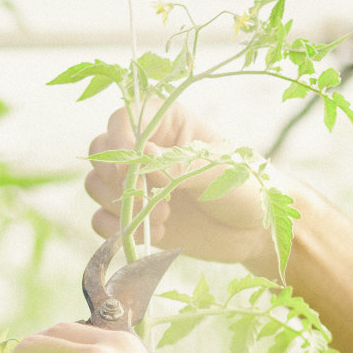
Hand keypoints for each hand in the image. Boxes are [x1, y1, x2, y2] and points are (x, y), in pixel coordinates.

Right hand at [86, 102, 283, 273]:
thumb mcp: (220, 171)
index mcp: (166, 123)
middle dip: (120, 180)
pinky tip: (158, 233)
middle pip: (100, 152)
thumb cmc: (247, 188)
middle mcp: (144, 150)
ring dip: (122, 206)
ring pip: (95, 186)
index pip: (124, 118)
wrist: (256, 231)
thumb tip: (140, 154)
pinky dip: (119, 230)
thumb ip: (180, 165)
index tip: (131, 169)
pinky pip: (100, 220)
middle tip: (157, 201)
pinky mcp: (134, 216)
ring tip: (164, 218)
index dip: (119, 140)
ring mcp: (136, 184)